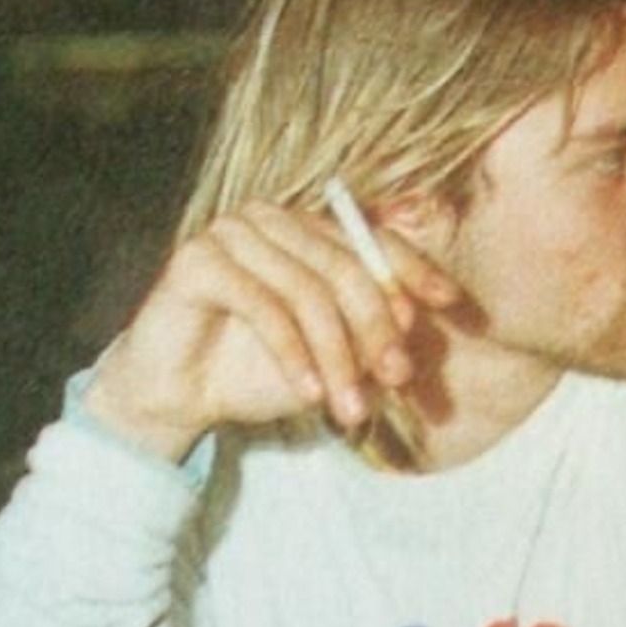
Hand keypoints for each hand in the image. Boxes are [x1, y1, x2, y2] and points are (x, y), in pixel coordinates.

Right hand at [82, 201, 458, 460]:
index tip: (449, 303)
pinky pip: (264, 306)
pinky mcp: (198, 260)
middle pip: (344, 266)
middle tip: (398, 377)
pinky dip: (292, 354)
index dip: (412, 268)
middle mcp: (271, 219)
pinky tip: (309, 392)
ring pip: (306, 291)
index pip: (370, 239)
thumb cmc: (254, 372)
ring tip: (349, 407)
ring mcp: (231, 233)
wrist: (177, 396)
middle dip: (376, 328)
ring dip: (336, 354)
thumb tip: (411, 325)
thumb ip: (366, 340)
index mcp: (306, 230)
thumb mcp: (327, 360)